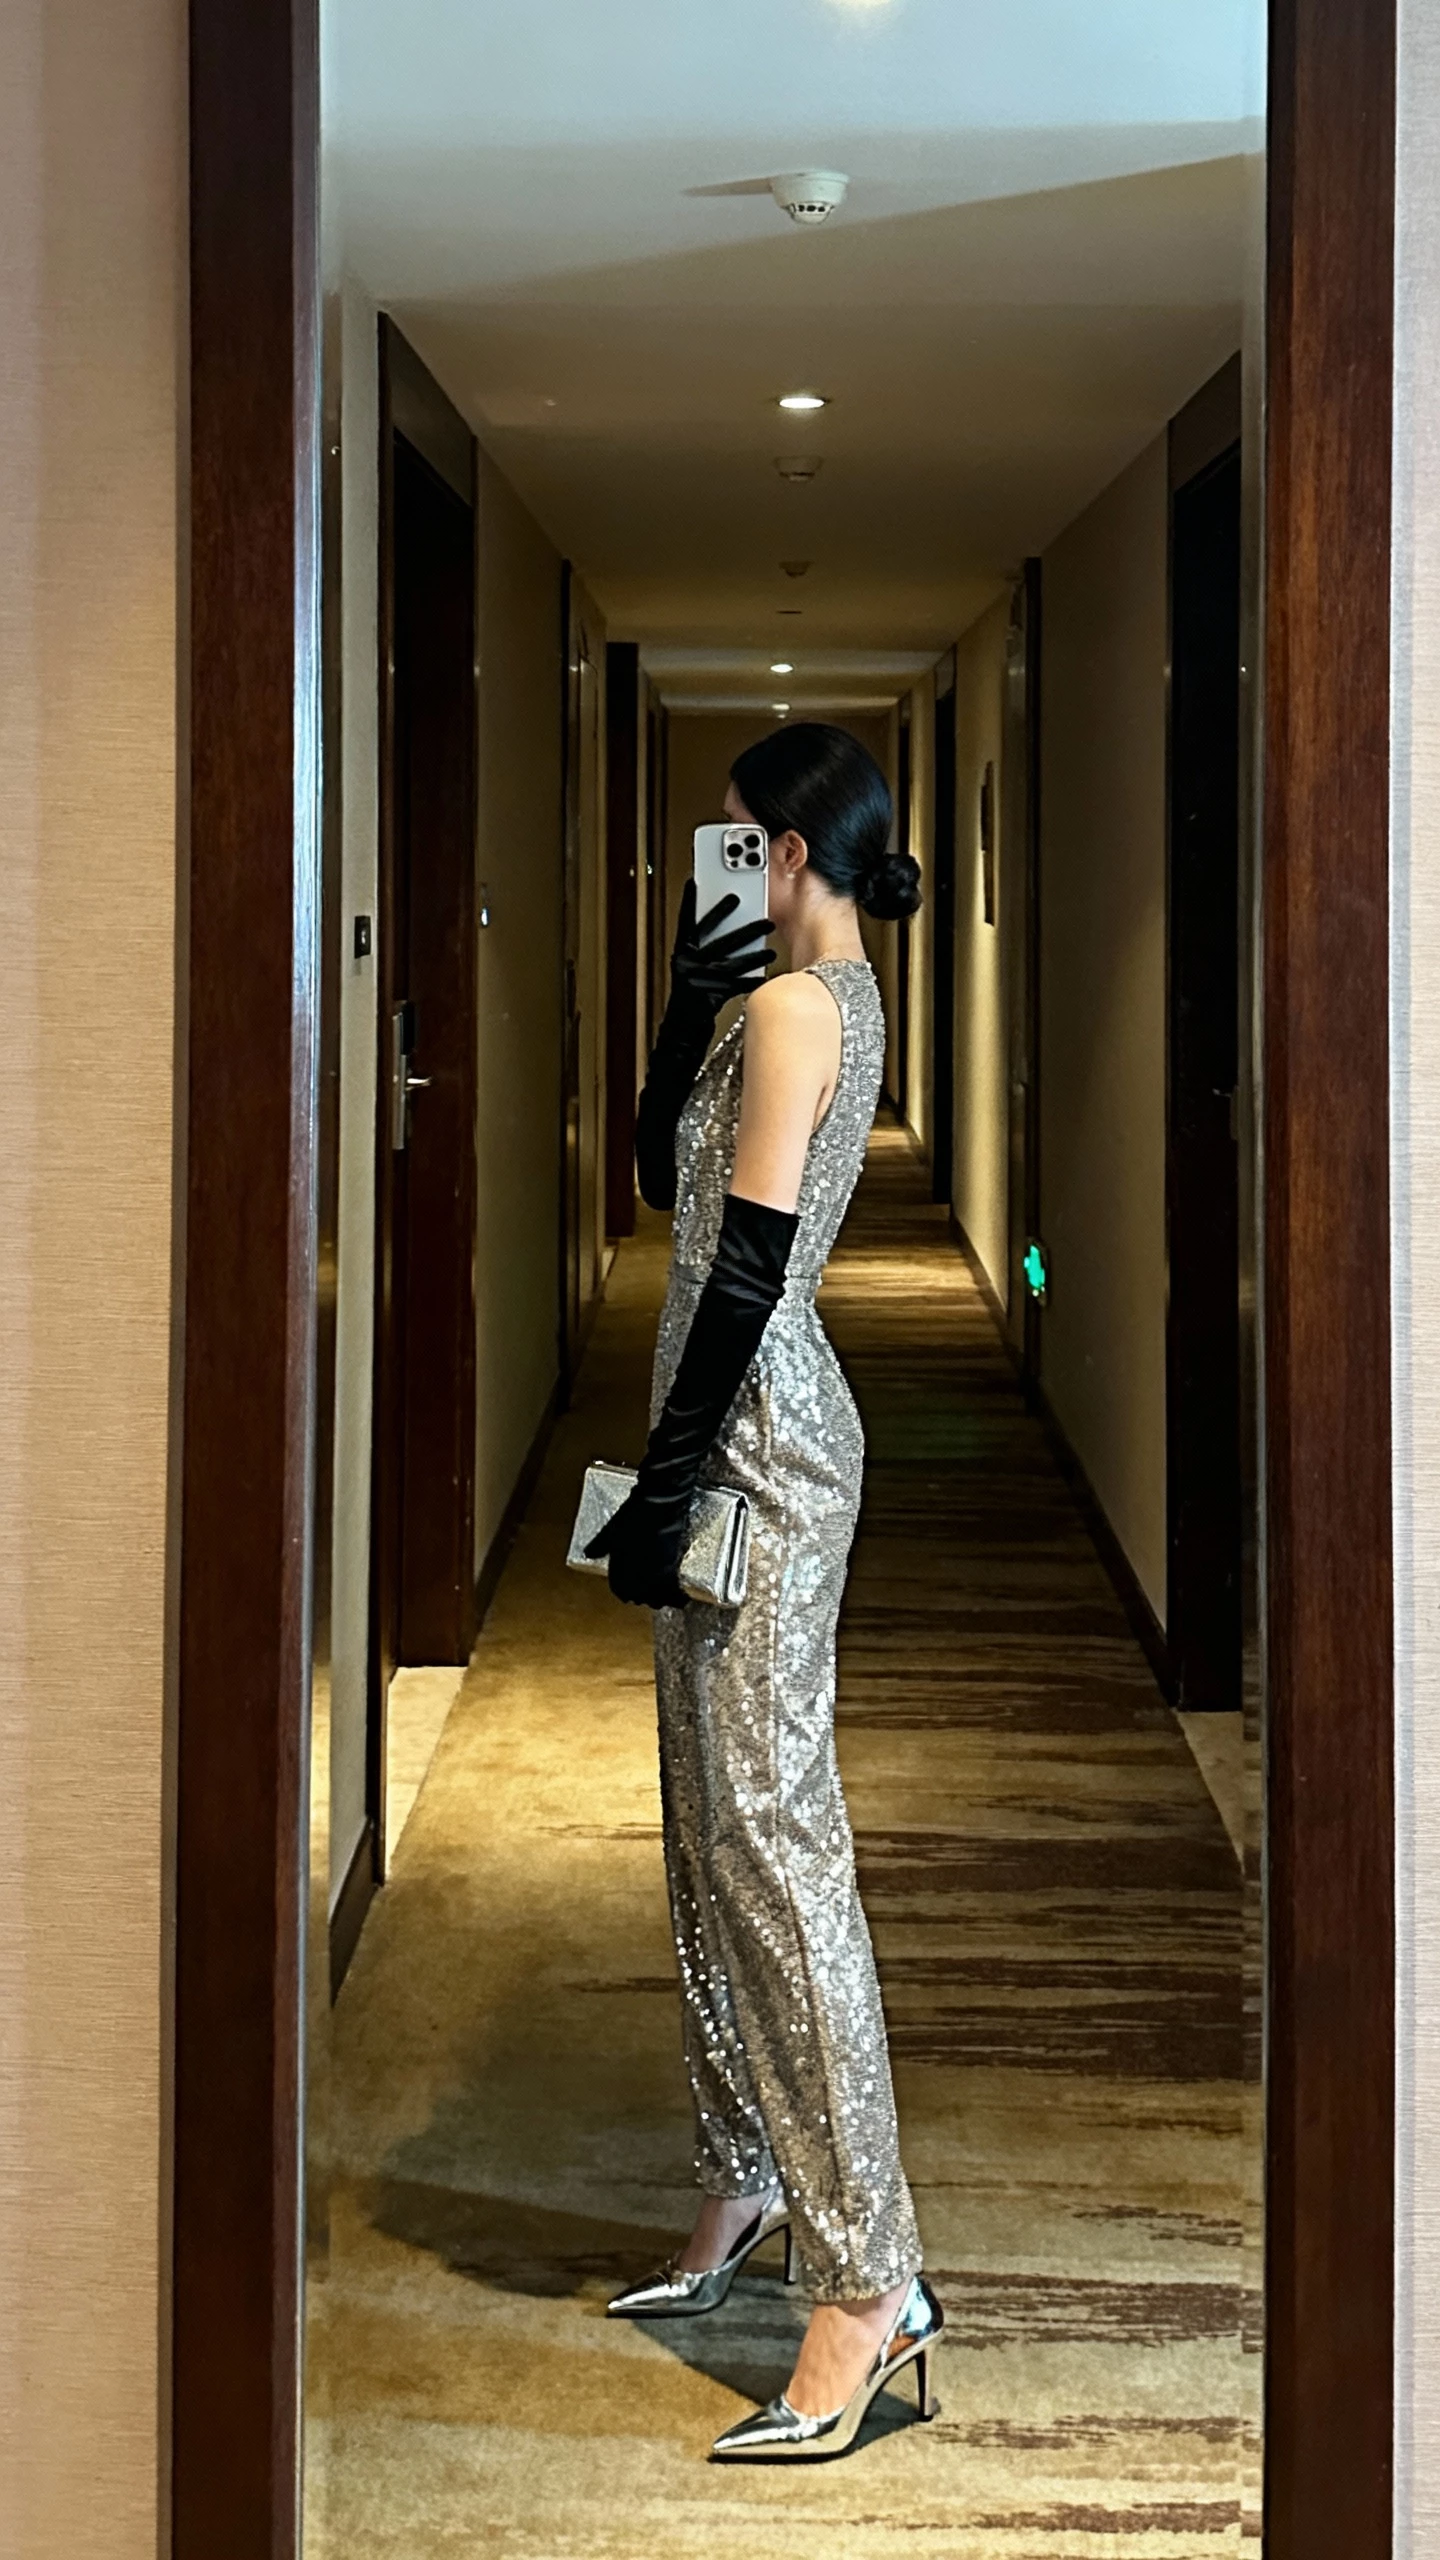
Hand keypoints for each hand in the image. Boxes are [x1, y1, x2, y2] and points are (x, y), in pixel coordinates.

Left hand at [585, 1489, 687, 1609]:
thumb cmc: (635, 1515)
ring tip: (661, 1595)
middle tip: (642, 1592)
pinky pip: (675, 1591)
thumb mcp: (611, 1530)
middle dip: (640, 1596)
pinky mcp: (674, 1567)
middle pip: (640, 1598)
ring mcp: (658, 1573)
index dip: (623, 1592)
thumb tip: (590, 1553)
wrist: (661, 1503)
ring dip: (658, 1599)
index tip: (626, 1591)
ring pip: (658, 1599)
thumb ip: (599, 1545)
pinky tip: (680, 1595)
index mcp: (621, 1569)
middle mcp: (640, 1576)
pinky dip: (677, 1595)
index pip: (620, 1591)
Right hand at [668, 879, 773, 1031]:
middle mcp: (687, 965)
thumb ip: (704, 949)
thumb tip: (729, 927)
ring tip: (771, 950)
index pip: (687, 922)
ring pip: (731, 962)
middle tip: (764, 919)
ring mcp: (698, 981)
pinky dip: (751, 980)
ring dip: (754, 955)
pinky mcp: (710, 998)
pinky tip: (765, 976)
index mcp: (681, 954)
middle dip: (743, 929)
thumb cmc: (691, 997)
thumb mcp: (692, 968)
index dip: (690, 902)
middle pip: (718, 940)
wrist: (681, 1031)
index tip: (696, 883)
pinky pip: (736, 986)